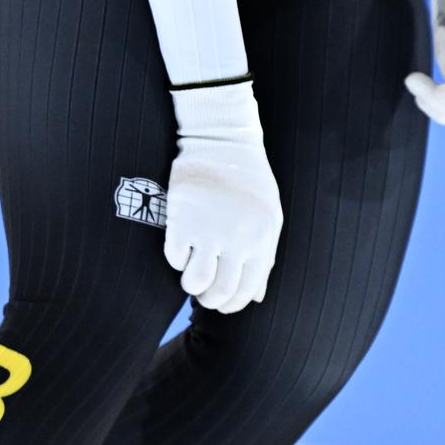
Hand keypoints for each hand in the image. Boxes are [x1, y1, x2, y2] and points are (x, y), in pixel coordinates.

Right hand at [163, 79, 282, 312]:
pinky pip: (175, 257)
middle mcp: (237, 240)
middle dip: (208, 299)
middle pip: (219, 294)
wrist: (222, 140)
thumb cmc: (248, 179)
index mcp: (261, 241)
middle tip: (203, 290)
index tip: (220, 301)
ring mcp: (209, 230)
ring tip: (192, 270)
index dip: (230, 305)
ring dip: (190, 283)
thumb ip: (264, 257)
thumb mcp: (269, 217)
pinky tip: (182, 244)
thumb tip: (255, 296)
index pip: (245, 293)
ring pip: (194, 283)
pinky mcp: (183, 219)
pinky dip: (176, 258)